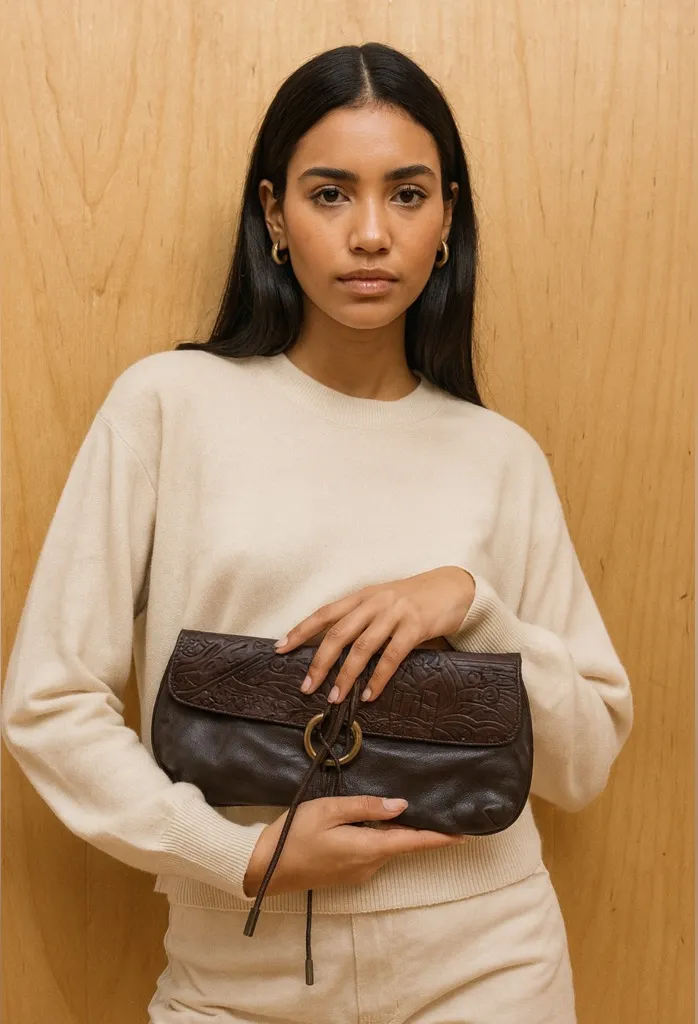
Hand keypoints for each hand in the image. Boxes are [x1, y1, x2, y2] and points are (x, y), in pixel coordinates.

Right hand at [242, 795, 466, 898]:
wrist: (264, 870)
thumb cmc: (294, 835)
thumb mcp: (328, 811)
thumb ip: (366, 807)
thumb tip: (401, 806)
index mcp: (368, 848)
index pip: (414, 842)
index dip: (441, 837)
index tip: (466, 834)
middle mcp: (369, 865)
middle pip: (402, 843)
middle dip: (418, 827)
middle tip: (435, 805)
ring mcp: (358, 873)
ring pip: (386, 847)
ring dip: (395, 831)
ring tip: (400, 806)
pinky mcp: (347, 874)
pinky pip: (372, 852)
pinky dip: (378, 837)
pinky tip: (370, 820)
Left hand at [274, 566, 475, 704]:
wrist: (452, 586)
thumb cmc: (415, 598)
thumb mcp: (384, 601)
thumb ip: (363, 620)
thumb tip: (335, 652)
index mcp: (362, 596)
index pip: (324, 613)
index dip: (301, 630)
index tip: (281, 648)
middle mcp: (374, 602)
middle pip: (338, 633)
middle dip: (319, 662)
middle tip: (306, 686)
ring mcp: (395, 614)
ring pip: (362, 647)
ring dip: (346, 676)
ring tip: (335, 698)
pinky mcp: (415, 626)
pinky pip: (391, 656)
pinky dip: (378, 678)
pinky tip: (369, 694)